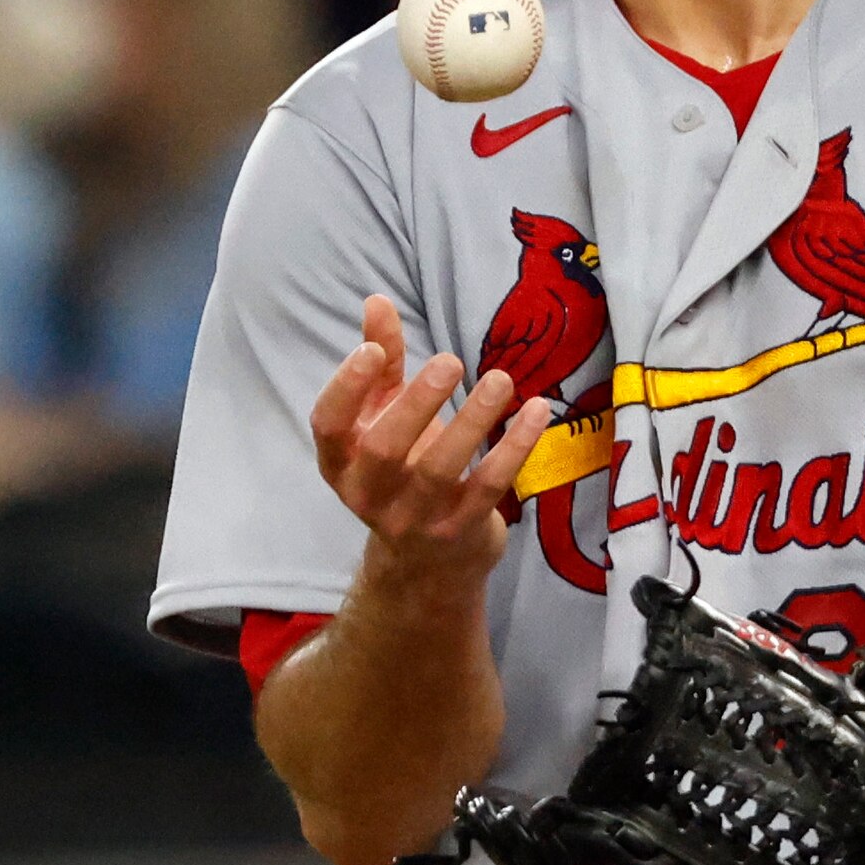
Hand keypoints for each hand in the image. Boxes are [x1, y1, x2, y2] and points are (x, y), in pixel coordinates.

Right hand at [305, 297, 555, 592]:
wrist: (427, 563)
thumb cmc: (403, 469)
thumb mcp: (384, 417)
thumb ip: (382, 363)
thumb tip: (376, 301)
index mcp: (341, 463)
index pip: (328, 426)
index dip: (345, 389)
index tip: (372, 351)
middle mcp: (368, 495)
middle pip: (383, 450)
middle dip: (416, 403)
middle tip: (451, 360)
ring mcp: (414, 519)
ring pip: (439, 470)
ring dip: (472, 421)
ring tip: (501, 379)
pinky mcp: (459, 531)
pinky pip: (488, 487)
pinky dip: (513, 448)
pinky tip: (537, 411)